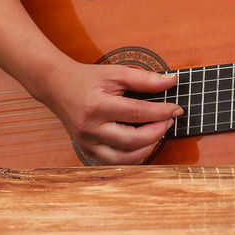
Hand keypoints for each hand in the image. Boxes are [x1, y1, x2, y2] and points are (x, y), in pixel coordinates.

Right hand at [37, 61, 180, 164]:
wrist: (58, 87)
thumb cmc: (89, 79)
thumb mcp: (116, 73)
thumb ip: (144, 78)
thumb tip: (172, 81)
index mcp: (97, 106)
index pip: (137, 113)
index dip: (161, 112)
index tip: (177, 109)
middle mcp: (90, 129)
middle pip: (131, 141)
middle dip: (157, 132)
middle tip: (169, 121)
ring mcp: (86, 143)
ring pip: (123, 159)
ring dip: (147, 149)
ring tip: (158, 133)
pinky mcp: (86, 150)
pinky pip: (114, 162)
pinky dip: (132, 156)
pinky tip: (143, 143)